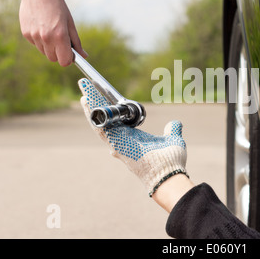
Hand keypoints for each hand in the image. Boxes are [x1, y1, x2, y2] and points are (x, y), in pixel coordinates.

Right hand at [19, 0, 86, 65]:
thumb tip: (83, 56)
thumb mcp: (70, 23)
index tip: (70, 54)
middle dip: (59, 53)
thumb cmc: (58, 6)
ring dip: (49, 47)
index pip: (64, 61)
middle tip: (61, 41)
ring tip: (51, 30)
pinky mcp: (25, 33)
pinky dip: (40, 40)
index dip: (68, 59)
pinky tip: (41, 26)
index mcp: (60, 35)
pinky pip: (36, 44)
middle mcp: (46, 38)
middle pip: (53, 59)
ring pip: (44, 52)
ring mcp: (34, 36)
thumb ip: (76, 42)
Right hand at [78, 78, 187, 195]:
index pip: (116, 120)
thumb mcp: (172, 140)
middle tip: (88, 86)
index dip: (110, 108)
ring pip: (99, 119)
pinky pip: (100, 124)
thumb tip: (175, 124)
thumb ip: (171, 130)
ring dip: (91, 103)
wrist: (169, 173)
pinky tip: (86, 98)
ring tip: (85, 86)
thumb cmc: (170, 161)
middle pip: (104, 118)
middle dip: (95, 102)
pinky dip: (92, 111)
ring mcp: (116, 142)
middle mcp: (121, 140)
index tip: (106, 95)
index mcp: (132, 138)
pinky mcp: (115, 142)